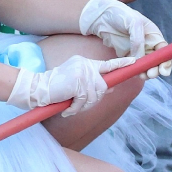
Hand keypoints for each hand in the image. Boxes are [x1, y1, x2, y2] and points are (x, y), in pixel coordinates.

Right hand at [7, 54, 134, 116]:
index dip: (122, 64)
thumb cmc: (56, 88)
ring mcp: (82, 73)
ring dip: (83, 106)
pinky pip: (84, 101)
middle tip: (79, 105)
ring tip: (71, 107)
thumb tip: (111, 86)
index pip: (108, 64)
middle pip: (103, 86)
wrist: (37, 89)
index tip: (135, 62)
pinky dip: (76, 109)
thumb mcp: (76, 82)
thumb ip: (93, 82)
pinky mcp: (77, 82)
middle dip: (94, 100)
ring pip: (95, 96)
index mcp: (86, 63)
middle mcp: (86, 65)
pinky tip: (67, 110)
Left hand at [79, 0, 170, 77]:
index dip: (166, 61)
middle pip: (156, 61)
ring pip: (145, 66)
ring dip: (145, 73)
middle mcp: (148, 45)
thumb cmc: (120, 14)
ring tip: (142, 75)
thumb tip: (140, 58)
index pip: (164, 50)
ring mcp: (137, 52)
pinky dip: (134, 72)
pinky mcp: (127, 57)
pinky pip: (133, 67)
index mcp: (153, 35)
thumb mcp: (134, 22)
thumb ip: (138, 40)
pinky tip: (132, 73)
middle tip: (150, 74)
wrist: (101, 17)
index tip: (163, 70)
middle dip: (156, 69)